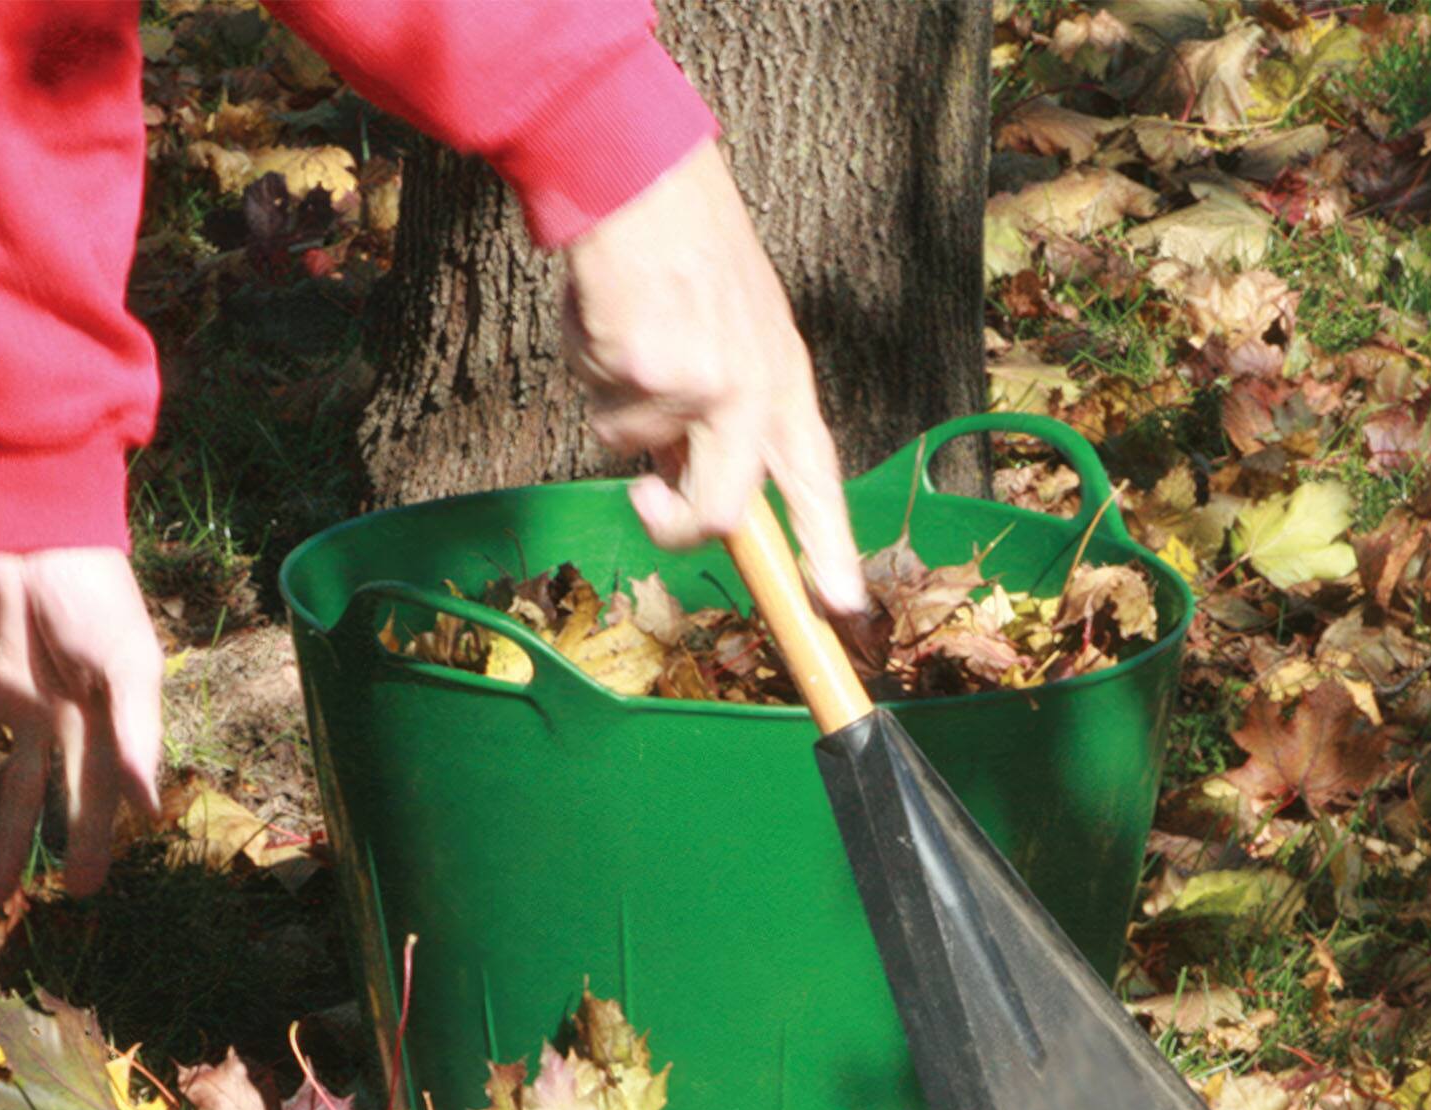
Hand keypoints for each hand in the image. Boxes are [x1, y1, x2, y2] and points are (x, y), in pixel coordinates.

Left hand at [0, 549, 163, 904]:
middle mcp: (56, 716)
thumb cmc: (90, 593)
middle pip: (37, 794)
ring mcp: (7, 697)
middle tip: (6, 904)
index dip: (90, 840)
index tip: (81, 891)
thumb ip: (136, 734)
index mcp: (104, 716)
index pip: (98, 792)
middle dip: (22, 847)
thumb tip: (149, 809)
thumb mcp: (126, 664)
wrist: (28, 528)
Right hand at [561, 137, 866, 614]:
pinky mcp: (651, 373)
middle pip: (720, 512)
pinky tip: (608, 314)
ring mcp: (705, 387)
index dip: (830, 550)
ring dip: (613, 403)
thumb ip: (719, 416)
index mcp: (784, 386)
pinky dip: (589, 364)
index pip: (817, 483)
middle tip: (648, 502)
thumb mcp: (731, 337)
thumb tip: (676, 486)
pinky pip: (600, 404)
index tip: (842, 607)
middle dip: (671, 523)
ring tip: (628, 334)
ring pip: (634, 451)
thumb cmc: (684, 258)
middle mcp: (755, 395)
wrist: (643, 181)